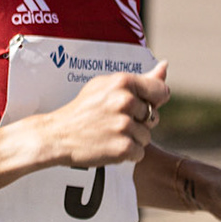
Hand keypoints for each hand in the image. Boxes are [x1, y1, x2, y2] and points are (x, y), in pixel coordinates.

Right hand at [28, 59, 169, 169]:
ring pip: (147, 137)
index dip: (151, 101)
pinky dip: (126, 155)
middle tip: (110, 123)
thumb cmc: (82, 110)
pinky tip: (107, 147)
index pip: (161, 91)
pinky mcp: (122, 148)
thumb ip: (140, 79)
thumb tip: (165, 66)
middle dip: (138, 123)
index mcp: (122, 82)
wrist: (55, 136)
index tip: (132, 107)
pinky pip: (139, 153)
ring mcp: (123, 125)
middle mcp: (124, 101)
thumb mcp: (105, 87)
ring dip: (131, 140)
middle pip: (153, 117)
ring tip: (107, 136)